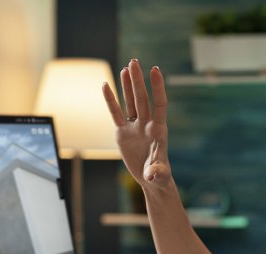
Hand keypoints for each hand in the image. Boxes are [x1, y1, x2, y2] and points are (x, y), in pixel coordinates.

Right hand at [102, 59, 171, 187]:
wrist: (150, 179)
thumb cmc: (159, 176)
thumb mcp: (159, 174)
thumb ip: (157, 171)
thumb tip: (153, 174)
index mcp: (159, 131)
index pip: (159, 104)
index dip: (157, 88)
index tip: (155, 70)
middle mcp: (147, 125)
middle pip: (142, 99)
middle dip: (138, 80)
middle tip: (135, 61)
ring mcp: (134, 127)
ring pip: (130, 102)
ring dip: (128, 85)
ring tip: (127, 67)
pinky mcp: (123, 132)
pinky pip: (116, 113)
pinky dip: (111, 100)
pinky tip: (106, 85)